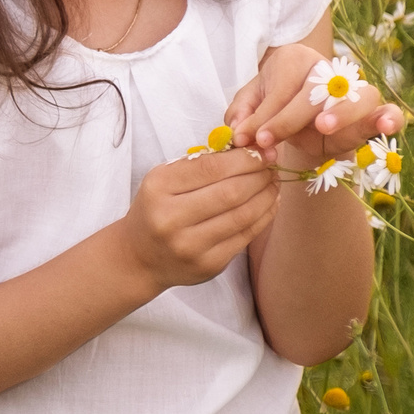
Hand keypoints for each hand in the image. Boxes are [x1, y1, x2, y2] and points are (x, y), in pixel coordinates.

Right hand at [118, 146, 280, 291]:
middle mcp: (170, 218)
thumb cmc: (157, 209)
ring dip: (266, 195)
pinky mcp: (208, 265)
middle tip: (272, 166)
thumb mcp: (165, 179)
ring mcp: (190, 245)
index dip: (244, 157)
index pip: (212, 167)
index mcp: (158, 188)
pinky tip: (269, 204)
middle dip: (259, 175)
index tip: (261, 151)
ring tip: (273, 183)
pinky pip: (245, 236)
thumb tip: (249, 148)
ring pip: (243, 215)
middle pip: (232, 191)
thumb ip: (201, 163)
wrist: (140, 258)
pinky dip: (264, 217)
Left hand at [229, 43, 406, 167]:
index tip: (251, 139)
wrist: (299, 121)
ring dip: (340, 113)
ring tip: (323, 127)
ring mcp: (354, 89)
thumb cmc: (273, 106)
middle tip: (269, 139)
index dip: (266, 115)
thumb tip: (239, 132)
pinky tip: (387, 126)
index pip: (282, 87)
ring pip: (356, 95)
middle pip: (315, 90)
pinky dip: (390, 118)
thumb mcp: (251, 106)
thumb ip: (243, 115)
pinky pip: (388, 110)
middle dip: (288, 118)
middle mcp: (329, 69)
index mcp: (295, 59)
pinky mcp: (372, 112)